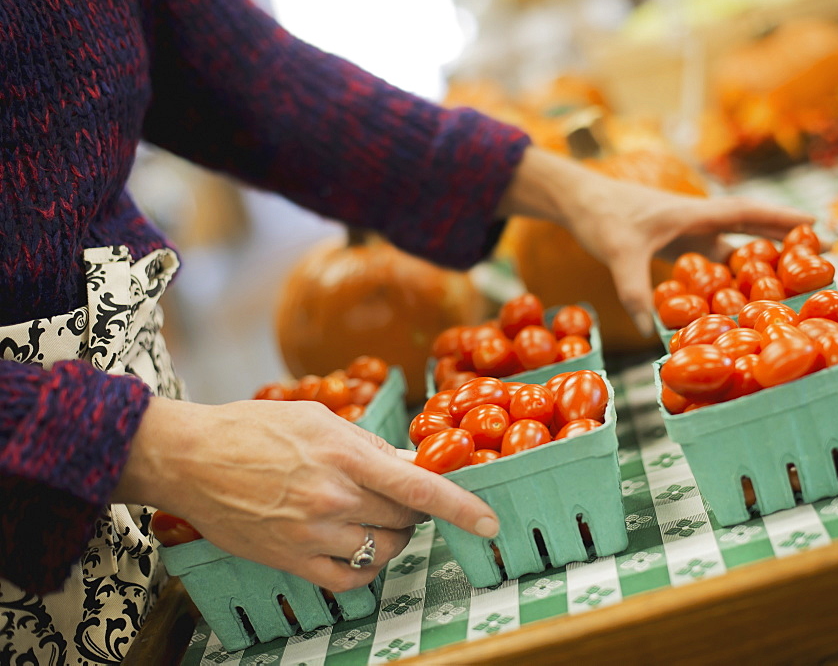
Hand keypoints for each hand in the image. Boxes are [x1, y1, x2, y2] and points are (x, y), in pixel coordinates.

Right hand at [113, 397, 498, 591]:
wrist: (190, 458)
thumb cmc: (253, 429)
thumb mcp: (317, 419)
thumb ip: (367, 445)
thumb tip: (408, 465)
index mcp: (343, 456)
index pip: (418, 486)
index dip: (461, 506)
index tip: (489, 522)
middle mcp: (333, 499)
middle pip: (406, 519)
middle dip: (414, 508)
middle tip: (396, 495)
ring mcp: (312, 535)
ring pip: (385, 550)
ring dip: (393, 536)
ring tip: (372, 517)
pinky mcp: (292, 561)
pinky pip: (351, 578)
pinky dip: (367, 566)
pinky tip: (358, 547)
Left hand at [496, 147, 813, 334]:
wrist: (579, 202)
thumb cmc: (603, 216)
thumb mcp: (618, 253)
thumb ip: (634, 289)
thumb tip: (650, 330)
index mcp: (693, 212)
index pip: (746, 213)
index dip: (780, 220)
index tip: (815, 225)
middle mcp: (696, 220)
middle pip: (749, 229)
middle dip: (783, 241)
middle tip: (818, 258)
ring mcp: (687, 233)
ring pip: (731, 248)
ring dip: (756, 262)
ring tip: (788, 284)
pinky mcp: (675, 245)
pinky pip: (710, 262)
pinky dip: (726, 276)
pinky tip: (736, 298)